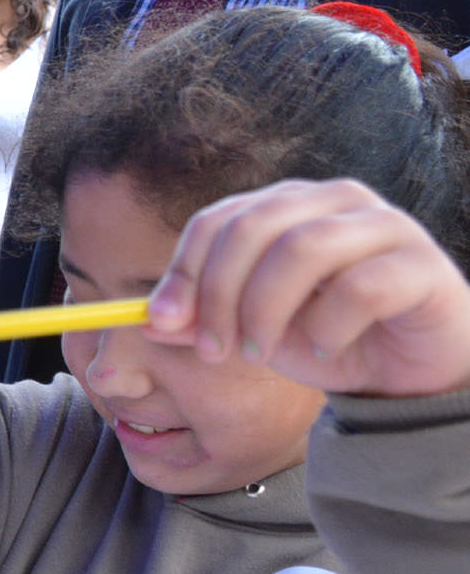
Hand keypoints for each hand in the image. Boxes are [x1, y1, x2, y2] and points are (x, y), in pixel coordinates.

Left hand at [145, 178, 469, 398]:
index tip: (162, 324)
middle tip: (213, 352)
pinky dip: (330, 326)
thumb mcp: (250, 332)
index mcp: (287, 207)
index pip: (217, 221)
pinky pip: (361, 287)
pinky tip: (329, 348)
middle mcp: (335, 201)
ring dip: (267, 311)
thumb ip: (201, 322)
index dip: (183, 272)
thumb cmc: (326, 337)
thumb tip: (148, 321)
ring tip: (262, 353)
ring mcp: (384, 226)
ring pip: (303, 249)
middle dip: (218, 296)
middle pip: (253, 228)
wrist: (407, 371)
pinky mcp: (424, 265)